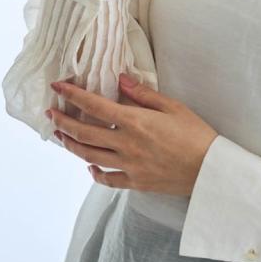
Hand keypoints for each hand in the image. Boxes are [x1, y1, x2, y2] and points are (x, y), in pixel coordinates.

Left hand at [46, 75, 218, 195]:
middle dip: (63, 121)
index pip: (95, 107)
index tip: (59, 87)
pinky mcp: (135, 182)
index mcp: (135, 122)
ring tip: (60, 136)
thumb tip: (121, 79)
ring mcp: (128, 166)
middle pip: (84, 133)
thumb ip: (144, 94)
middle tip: (51, 113)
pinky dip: (94, 172)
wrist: (209, 170)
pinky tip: (90, 165)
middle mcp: (126, 144)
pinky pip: (107, 179)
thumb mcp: (173, 107)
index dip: (73, 96)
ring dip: (71, 145)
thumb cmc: (196, 134)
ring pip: (89, 155)